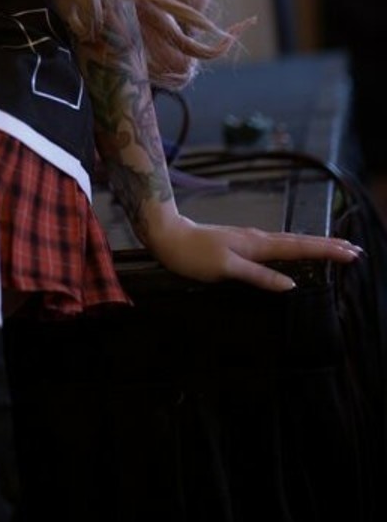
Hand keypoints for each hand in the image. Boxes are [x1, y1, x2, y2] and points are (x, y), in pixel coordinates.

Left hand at [144, 213, 363, 291]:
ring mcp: (249, 239)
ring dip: (313, 244)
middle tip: (354, 250)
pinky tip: (295, 250)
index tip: (350, 253)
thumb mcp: (225, 269)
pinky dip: (293, 246)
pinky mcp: (241, 242)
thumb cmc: (193, 254)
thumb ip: (258, 276)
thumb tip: (290, 285)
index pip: (299, 249)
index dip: (325, 252)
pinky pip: (276, 245)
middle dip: (327, 246)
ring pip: (289, 241)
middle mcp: (257, 239)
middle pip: (299, 242)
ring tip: (334, 247)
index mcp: (257, 245)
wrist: (167, 236)